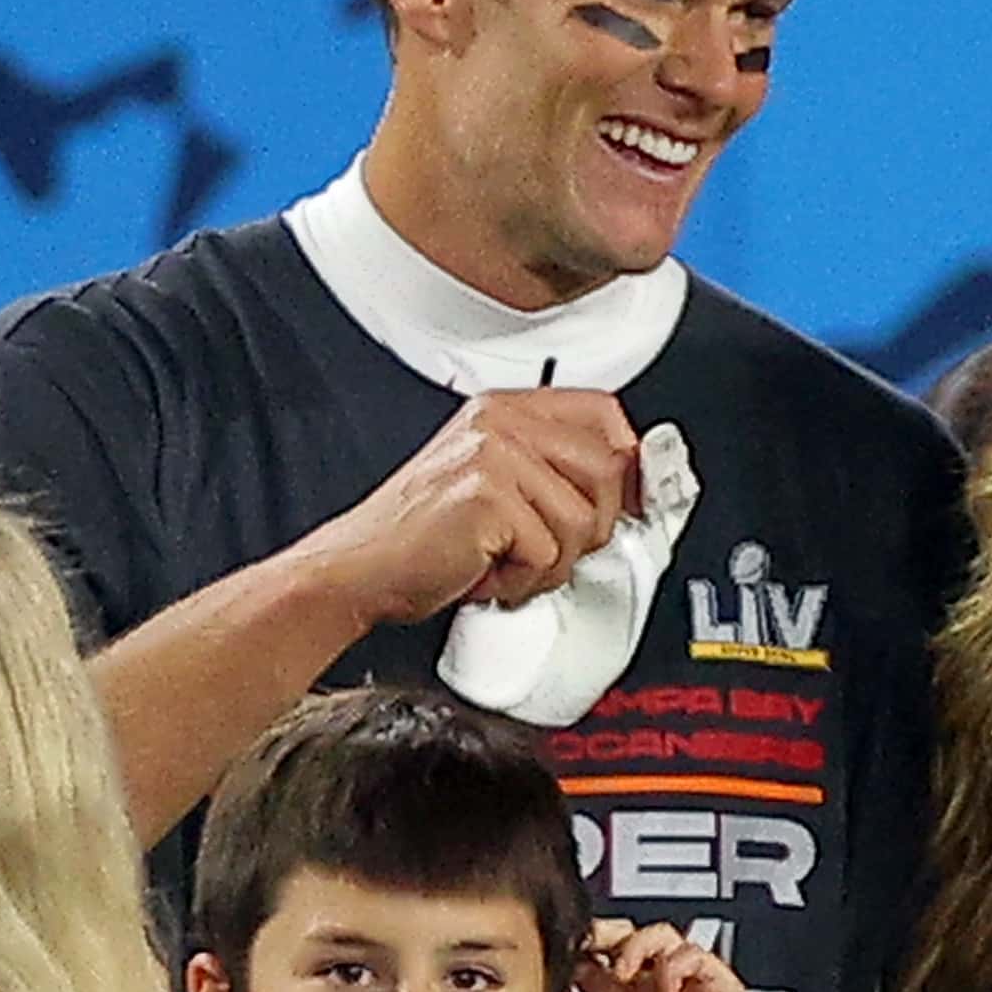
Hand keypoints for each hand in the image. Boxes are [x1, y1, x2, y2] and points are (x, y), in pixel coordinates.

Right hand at [301, 390, 640, 626]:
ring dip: (549, 563)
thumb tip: (631, 489)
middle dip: (589, 527)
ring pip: (585, 520)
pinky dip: (521, 581)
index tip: (635, 501)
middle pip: (609, 468)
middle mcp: (501, 422)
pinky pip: (549, 552)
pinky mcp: (488, 496)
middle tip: (539, 548)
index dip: (630, 462)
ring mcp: (494, 455)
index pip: (604, 414)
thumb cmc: (419, 540)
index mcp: (505, 410)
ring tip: (500, 561)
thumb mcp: (493, 486)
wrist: (356, 570)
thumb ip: (551, 473)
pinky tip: (483, 572)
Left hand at [569, 918, 750, 991]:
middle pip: (625, 942)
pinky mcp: (714, 985)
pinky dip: (675, 964)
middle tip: (590, 940)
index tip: (564, 959)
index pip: (597, 968)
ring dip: (636, 945)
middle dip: (605, 935)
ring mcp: (682, 989)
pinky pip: (693, 951)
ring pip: (660, 936)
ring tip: (625, 968)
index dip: (579, 957)